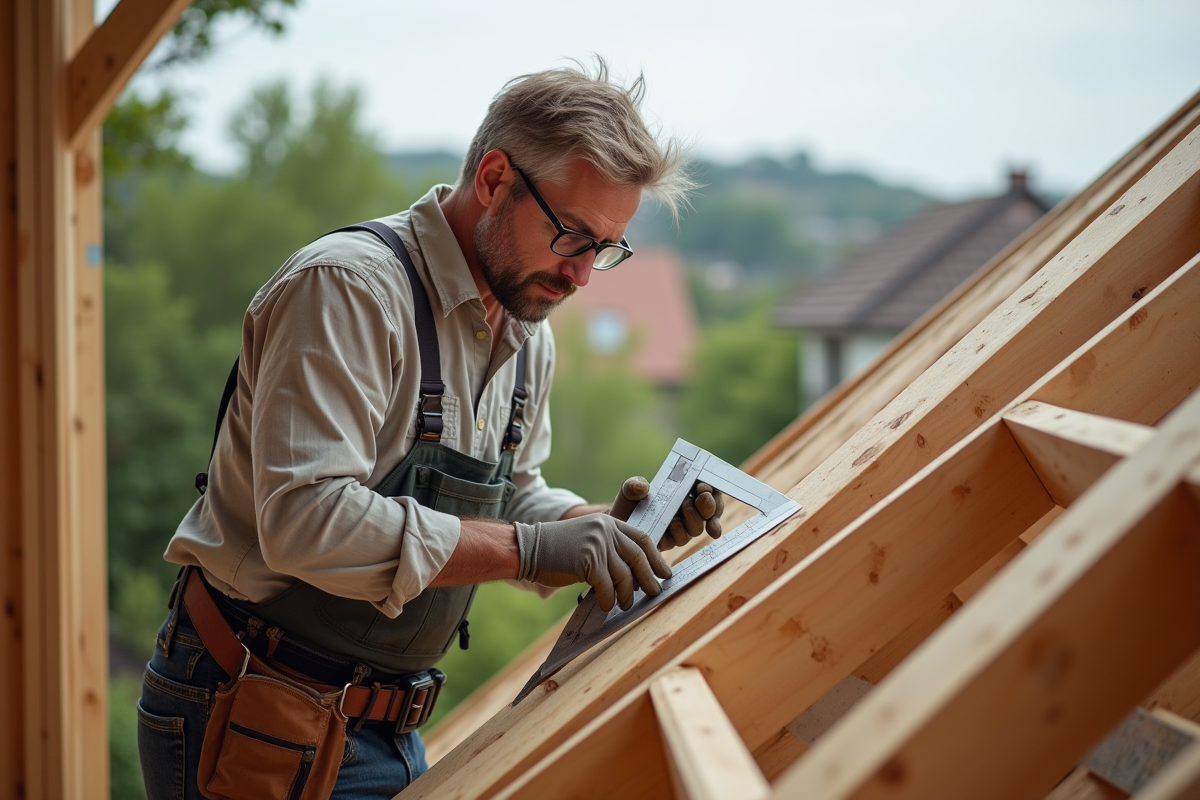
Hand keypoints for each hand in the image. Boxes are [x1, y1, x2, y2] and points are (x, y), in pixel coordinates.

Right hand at [513, 514, 671, 610]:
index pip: (641, 538)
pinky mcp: (588, 561)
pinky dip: (608, 599)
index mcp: (608, 522)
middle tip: (655, 592)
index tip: (664, 572)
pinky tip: (605, 605)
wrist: (528, 548)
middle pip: (638, 557)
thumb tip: (634, 574)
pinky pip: (607, 586)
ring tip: (626, 604)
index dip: (656, 557)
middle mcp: (606, 530)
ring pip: (624, 575)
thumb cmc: (557, 550)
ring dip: (627, 594)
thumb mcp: (587, 540)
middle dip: (649, 578)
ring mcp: (597, 544)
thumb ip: (610, 550)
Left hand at [608, 476, 724, 551]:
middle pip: (710, 512)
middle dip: (709, 505)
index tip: (705, 488)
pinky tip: (675, 525)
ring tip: (684, 507)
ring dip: (695, 517)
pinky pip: (681, 540)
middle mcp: (688, 513)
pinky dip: (680, 532)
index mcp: (686, 494)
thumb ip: (635, 485)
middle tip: (703, 497)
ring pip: (697, 528)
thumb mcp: (630, 489)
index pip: (709, 493)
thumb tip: (642, 487)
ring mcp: (681, 529)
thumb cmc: (629, 504)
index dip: (712, 492)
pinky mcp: (670, 542)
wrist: (616, 525)